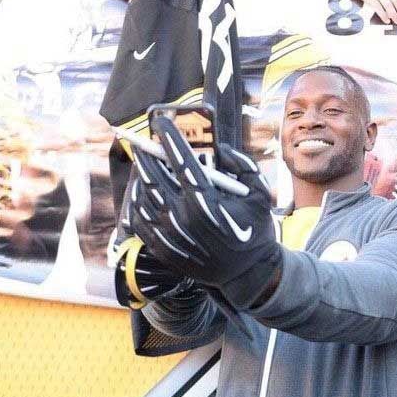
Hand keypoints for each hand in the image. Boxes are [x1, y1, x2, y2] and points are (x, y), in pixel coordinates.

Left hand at [128, 116, 280, 307]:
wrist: (246, 274)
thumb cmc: (254, 230)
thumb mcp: (259, 194)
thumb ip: (241, 165)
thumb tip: (217, 149)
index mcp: (206, 201)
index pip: (181, 160)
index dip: (169, 137)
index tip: (160, 121)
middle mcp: (182, 217)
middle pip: (154, 176)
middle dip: (147, 154)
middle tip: (145, 142)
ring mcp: (169, 234)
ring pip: (143, 197)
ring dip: (141, 176)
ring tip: (144, 165)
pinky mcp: (162, 248)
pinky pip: (139, 219)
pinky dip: (137, 202)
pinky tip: (141, 192)